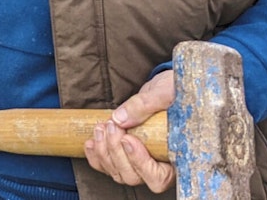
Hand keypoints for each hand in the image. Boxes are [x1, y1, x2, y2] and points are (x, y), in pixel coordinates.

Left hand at [84, 70, 175, 193]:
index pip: (158, 177)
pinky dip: (96, 156)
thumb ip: (145, 105)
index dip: (140, 162)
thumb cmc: (173, 92)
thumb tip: (120, 118)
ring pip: (118, 173)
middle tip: (111, 126)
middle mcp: (159, 166)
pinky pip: (107, 166)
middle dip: (116, 152)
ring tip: (101, 128)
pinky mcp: (125, 156)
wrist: (165, 88)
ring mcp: (140, 163)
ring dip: (104, 152)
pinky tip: (91, 141)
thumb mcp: (165, 93)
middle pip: (133, 176)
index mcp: (176, 157)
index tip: (128, 139)